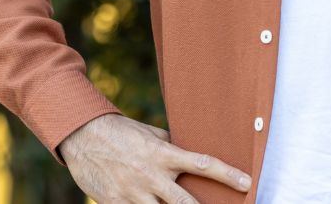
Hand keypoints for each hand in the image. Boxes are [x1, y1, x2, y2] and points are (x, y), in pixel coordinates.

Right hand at [59, 113, 253, 202]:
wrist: (83, 137)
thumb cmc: (122, 132)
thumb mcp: (151, 135)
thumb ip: (171, 147)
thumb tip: (191, 155)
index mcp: (164, 154)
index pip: (202, 164)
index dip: (227, 174)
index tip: (247, 182)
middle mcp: (152, 176)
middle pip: (185, 203)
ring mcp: (134, 193)